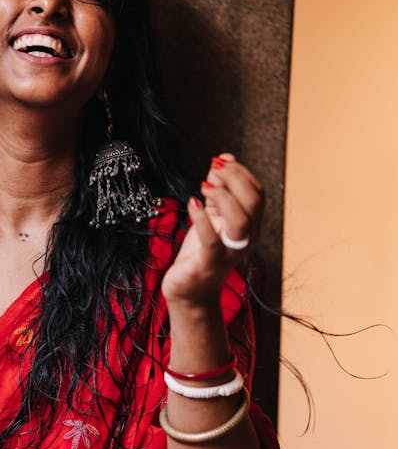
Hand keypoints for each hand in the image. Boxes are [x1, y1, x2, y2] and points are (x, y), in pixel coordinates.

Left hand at [161, 153, 263, 306]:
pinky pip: (211, 239)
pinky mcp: (209, 262)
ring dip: (223, 196)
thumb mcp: (211, 215)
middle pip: (254, 201)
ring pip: (241, 219)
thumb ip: (219, 188)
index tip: (219, 163)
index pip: (258, 192)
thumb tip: (224, 158)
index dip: (240, 172)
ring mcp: (230, 252)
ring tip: (204, 187)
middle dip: (234, 178)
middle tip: (213, 171)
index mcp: (250, 225)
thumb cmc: (201, 253)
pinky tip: (192, 203)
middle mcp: (246, 239)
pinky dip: (202, 218)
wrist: (189, 291)